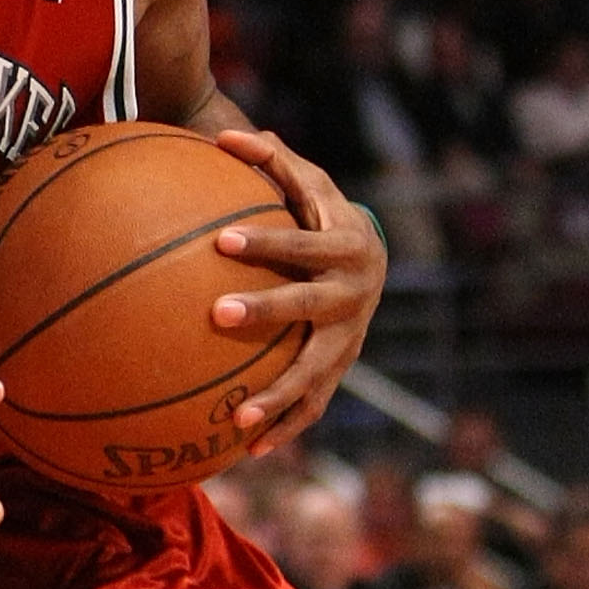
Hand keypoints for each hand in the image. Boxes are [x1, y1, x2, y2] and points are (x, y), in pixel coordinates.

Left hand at [207, 128, 385, 457]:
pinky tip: (247, 454)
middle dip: (266, 311)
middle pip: (309, 308)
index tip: (221, 242)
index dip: (267, 243)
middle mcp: (353, 297)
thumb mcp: (307, 183)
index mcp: (345, 248)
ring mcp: (349, 339)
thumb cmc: (322, 214)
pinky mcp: (339, 370)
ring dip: (278, 398)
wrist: (371, 260)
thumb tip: (224, 135)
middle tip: (217, 314)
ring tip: (236, 421)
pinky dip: (285, 429)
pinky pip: (313, 406)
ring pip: (315, 373)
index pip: (303, 244)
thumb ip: (271, 160)